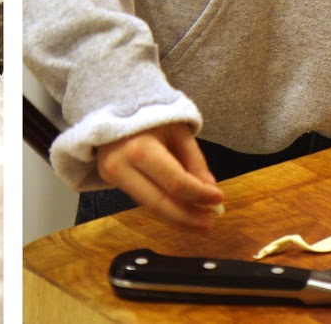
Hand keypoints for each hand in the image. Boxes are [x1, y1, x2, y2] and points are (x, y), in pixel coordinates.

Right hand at [95, 122, 224, 229]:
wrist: (111, 106)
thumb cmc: (149, 116)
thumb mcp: (177, 129)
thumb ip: (194, 160)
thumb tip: (209, 189)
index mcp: (140, 149)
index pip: (176, 183)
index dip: (200, 195)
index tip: (219, 199)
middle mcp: (122, 166)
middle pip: (160, 203)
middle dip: (188, 217)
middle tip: (210, 223)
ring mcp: (113, 176)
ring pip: (150, 206)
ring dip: (177, 216)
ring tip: (200, 220)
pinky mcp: (111, 181)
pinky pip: (142, 199)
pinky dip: (164, 207)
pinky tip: (181, 210)